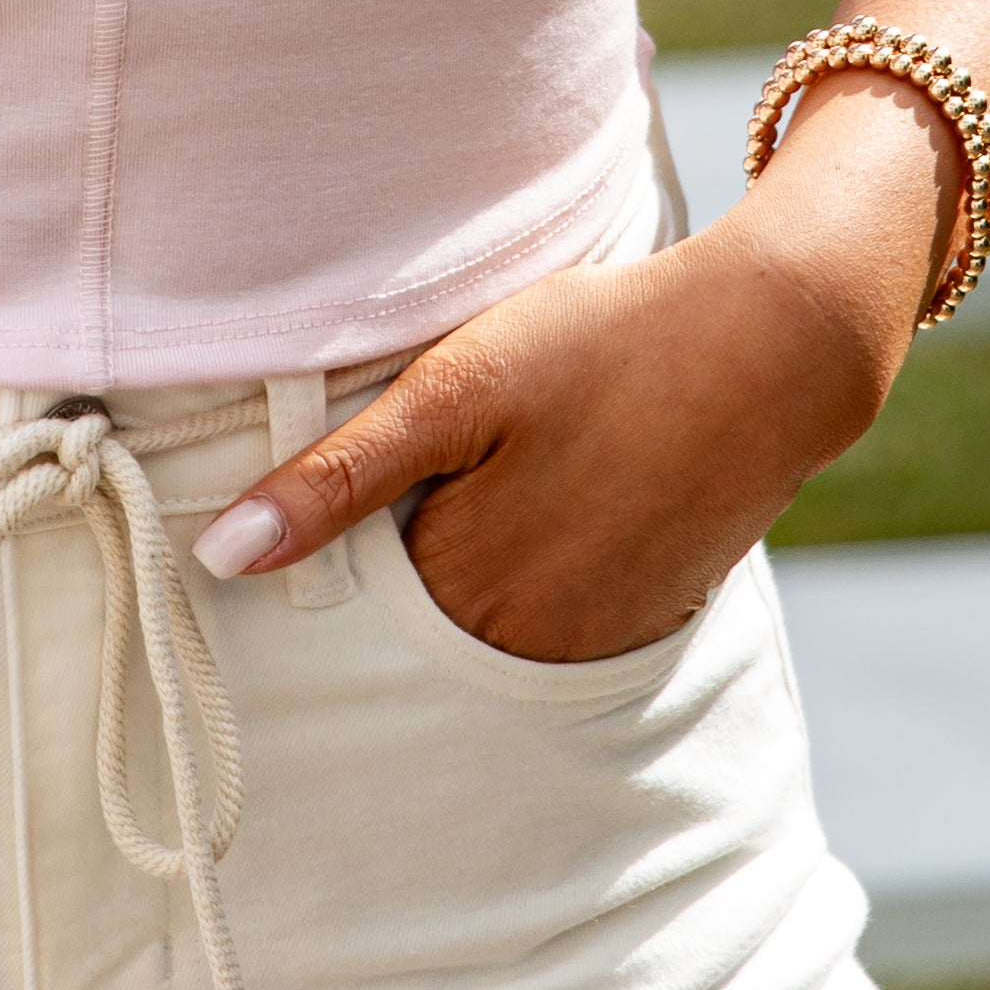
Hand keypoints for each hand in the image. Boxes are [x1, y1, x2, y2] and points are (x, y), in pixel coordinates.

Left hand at [192, 94, 950, 661]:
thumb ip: (336, 479)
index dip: (331, 531)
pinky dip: (540, 564)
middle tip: (446, 450)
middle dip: (403, 548)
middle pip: (416, 614)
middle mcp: (528, 646)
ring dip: (472, 555)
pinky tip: (559, 488)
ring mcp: (596, 640)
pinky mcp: (646, 618)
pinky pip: (555, 612)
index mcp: (465, 594)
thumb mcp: (455, 389)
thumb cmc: (601, 346)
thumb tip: (216, 557)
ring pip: (485, 614)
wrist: (772, 343)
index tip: (340, 474)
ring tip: (508, 461)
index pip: (347, 598)